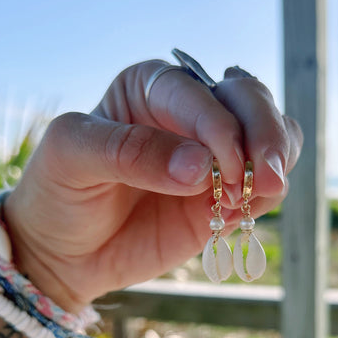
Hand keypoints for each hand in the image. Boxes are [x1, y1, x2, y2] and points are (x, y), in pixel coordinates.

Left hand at [3, 61, 302, 311]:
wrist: (66, 251)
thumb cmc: (60, 192)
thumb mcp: (72, 158)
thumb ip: (130, 152)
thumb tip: (201, 167)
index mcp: (151, 86)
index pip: (199, 91)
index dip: (218, 125)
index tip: (219, 168)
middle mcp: (190, 112)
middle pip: (250, 100)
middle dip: (265, 136)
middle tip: (263, 180)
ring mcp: (214, 154)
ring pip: (274, 135)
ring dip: (277, 163)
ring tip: (256, 196)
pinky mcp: (227, 193)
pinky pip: (265, 183)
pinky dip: (266, 194)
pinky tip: (242, 213)